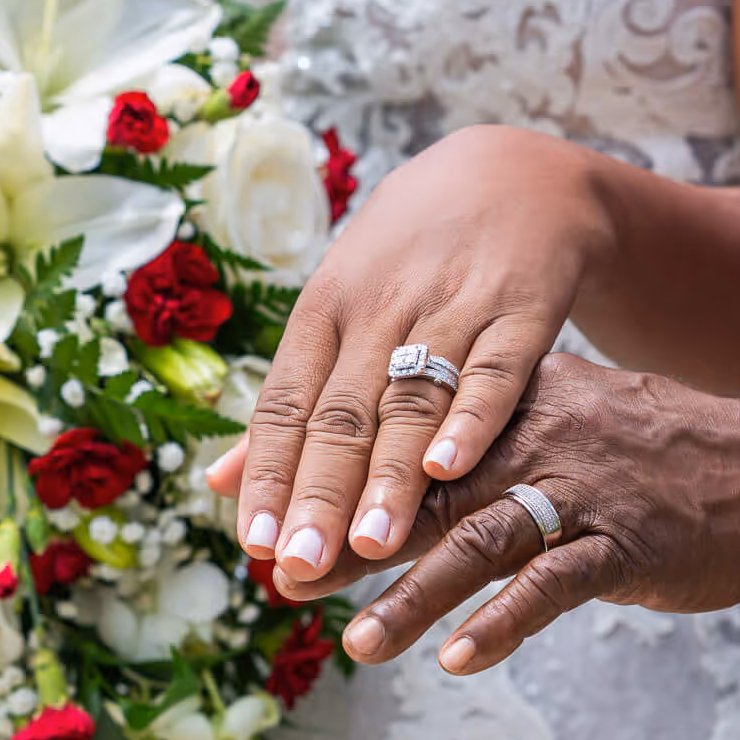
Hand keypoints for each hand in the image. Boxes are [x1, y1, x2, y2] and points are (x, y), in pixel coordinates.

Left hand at [218, 125, 615, 580]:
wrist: (516, 174)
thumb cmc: (409, 260)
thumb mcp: (339, 313)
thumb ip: (288, 404)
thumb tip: (218, 484)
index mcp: (324, 312)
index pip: (285, 404)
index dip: (269, 475)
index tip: (255, 545)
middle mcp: (379, 308)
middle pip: (343, 412)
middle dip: (320, 493)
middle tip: (301, 566)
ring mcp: (451, 306)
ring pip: (412, 399)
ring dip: (389, 475)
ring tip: (372, 546)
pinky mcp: (521, 306)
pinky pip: (494, 369)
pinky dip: (471, 418)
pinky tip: (448, 468)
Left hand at [257, 354, 739, 674]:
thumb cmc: (635, 460)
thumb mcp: (544, 431)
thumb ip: (452, 453)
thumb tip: (349, 483)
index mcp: (501, 398)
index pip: (396, 437)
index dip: (325, 482)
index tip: (259, 525)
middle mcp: (533, 433)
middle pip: (421, 487)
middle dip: (347, 539)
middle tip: (282, 581)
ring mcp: (582, 488)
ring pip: (480, 540)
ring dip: (414, 595)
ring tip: (358, 644)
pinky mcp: (627, 543)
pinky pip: (555, 585)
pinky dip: (505, 622)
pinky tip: (459, 659)